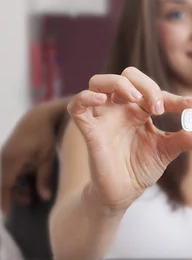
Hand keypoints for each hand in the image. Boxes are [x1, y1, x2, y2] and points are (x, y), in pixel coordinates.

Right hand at [1, 99, 65, 215]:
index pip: (5, 185)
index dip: (6, 200)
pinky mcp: (9, 152)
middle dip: (14, 195)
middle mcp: (4, 158)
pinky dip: (17, 178)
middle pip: (5, 183)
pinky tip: (28, 182)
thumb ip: (44, 178)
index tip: (6, 214)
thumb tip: (45, 198)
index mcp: (12, 160)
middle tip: (29, 201)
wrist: (39, 116)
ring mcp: (5, 154)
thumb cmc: (46, 136)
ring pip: (7, 177)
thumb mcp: (47, 158)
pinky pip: (10, 170)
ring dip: (16, 187)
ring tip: (30, 194)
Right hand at [67, 67, 191, 211]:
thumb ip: (186, 140)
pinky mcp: (89, 130)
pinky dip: (86, 97)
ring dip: (118, 83)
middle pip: (128, 76)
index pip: (157, 93)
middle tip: (159, 107)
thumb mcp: (167, 152)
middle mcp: (121, 108)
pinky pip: (77, 106)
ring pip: (100, 82)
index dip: (176, 98)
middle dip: (146, 85)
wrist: (122, 193)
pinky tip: (101, 99)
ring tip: (133, 97)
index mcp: (141, 109)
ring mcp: (104, 117)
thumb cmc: (141, 168)